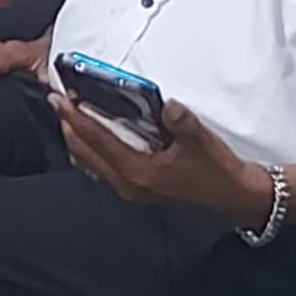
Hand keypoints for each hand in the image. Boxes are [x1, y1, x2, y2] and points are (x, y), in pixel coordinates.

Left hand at [57, 83, 264, 219]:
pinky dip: (91, 149)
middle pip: (83, 152)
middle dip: (68, 125)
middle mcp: (127, 184)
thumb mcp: (202, 142)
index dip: (74, 117)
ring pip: (89, 162)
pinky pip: (102, 168)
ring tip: (72, 114)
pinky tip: (96, 135)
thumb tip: (166, 104)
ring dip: (77, 138)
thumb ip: (182, 121)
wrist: (238, 198)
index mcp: (137, 172)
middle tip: (58, 100)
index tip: (57, 97)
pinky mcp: (137, 189)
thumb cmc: (219, 172)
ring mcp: (130, 189)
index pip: (95, 140)